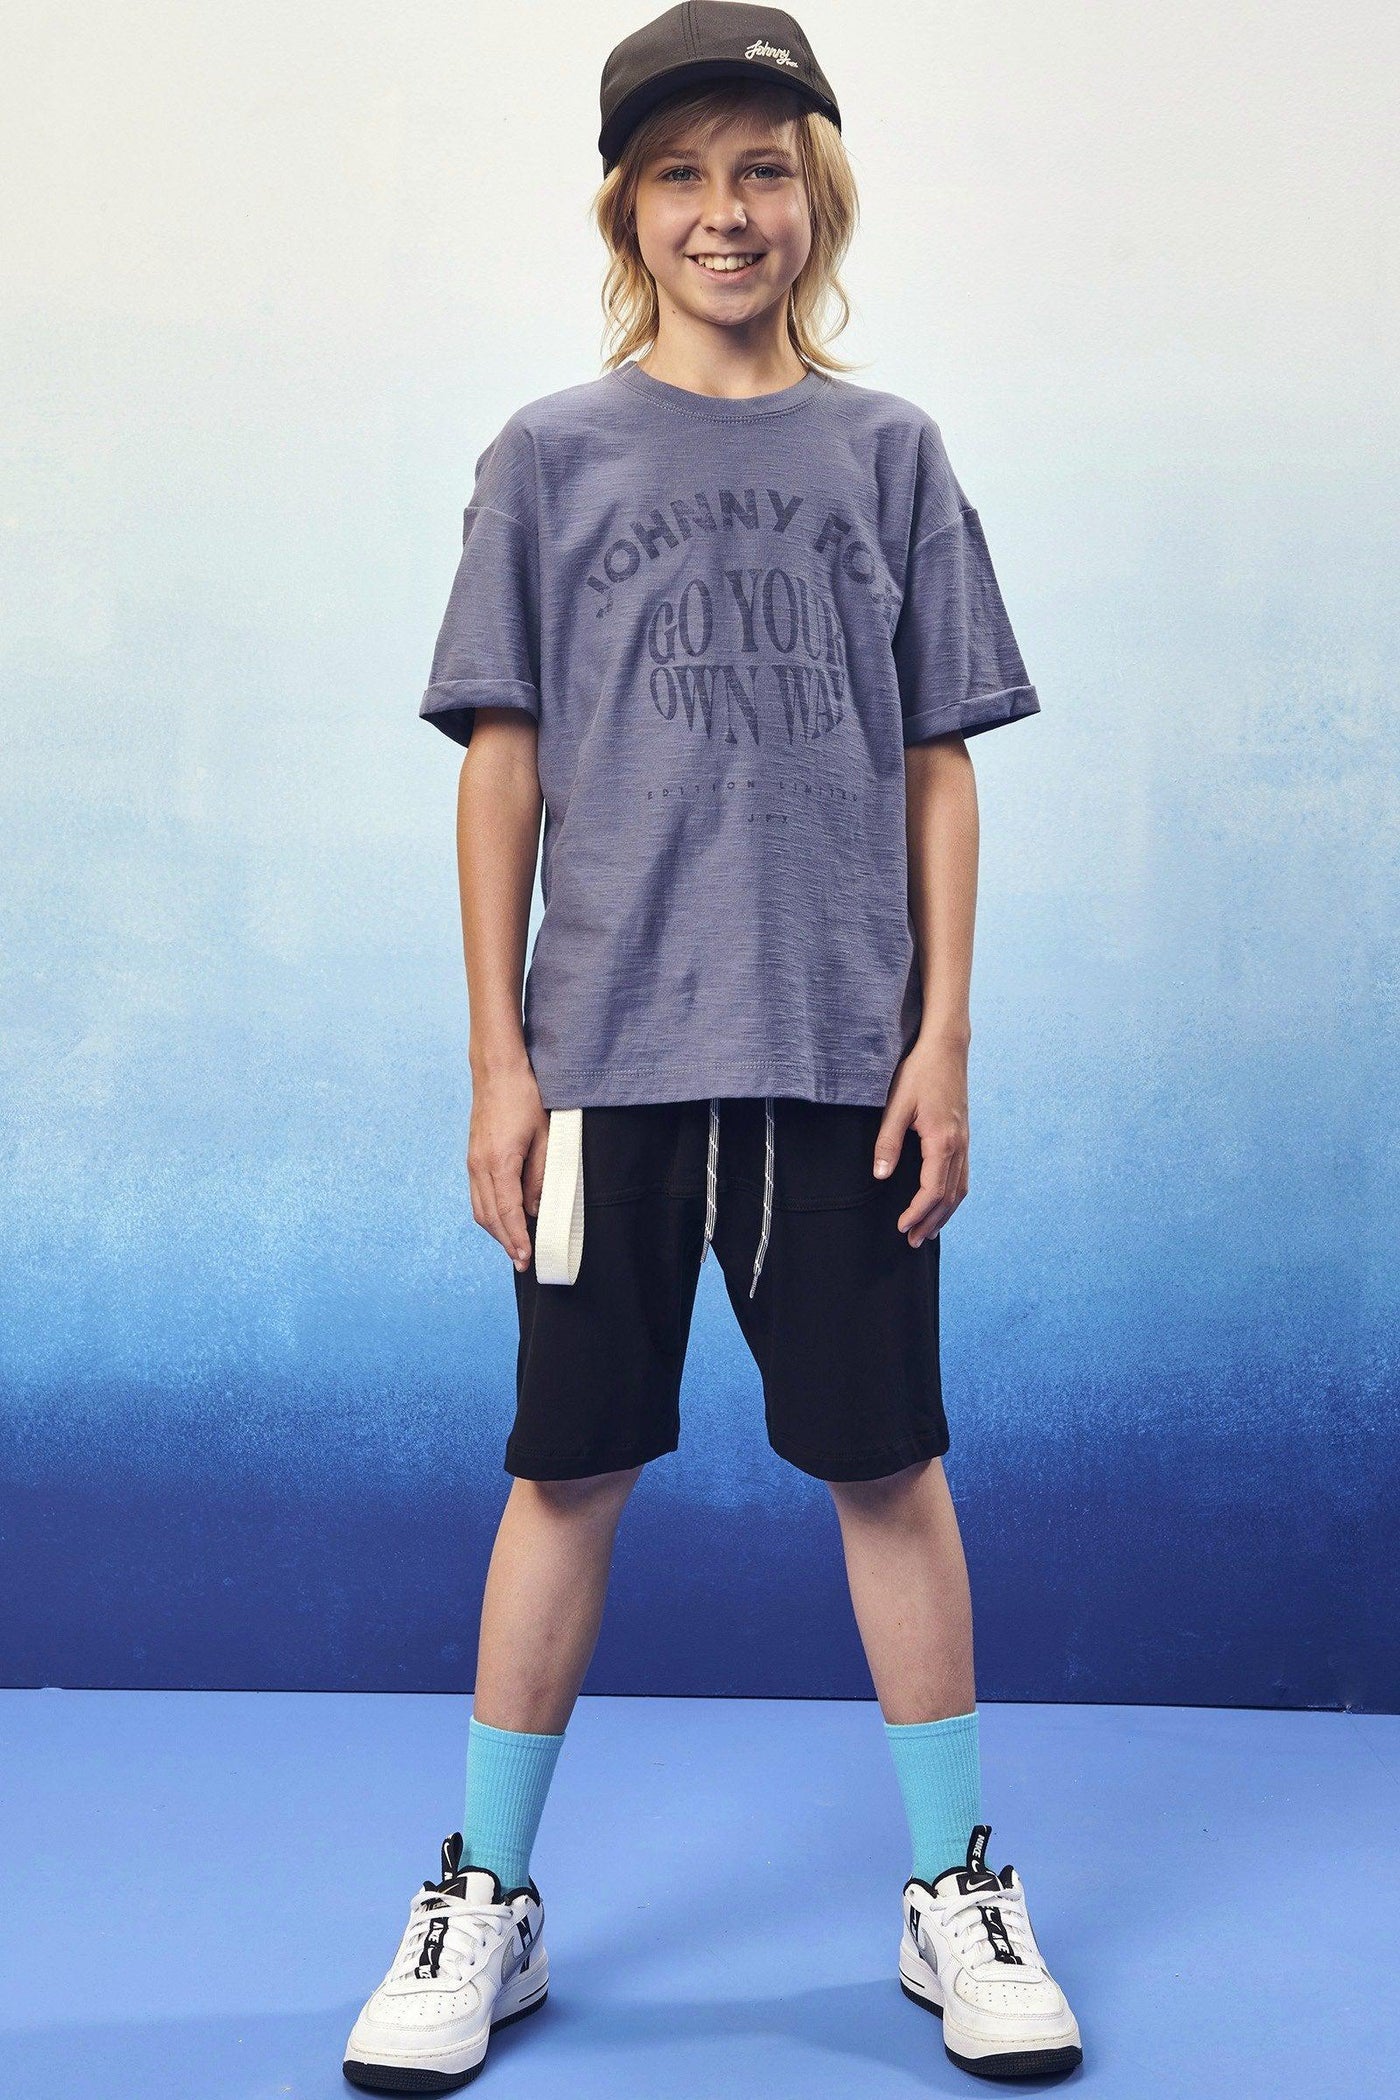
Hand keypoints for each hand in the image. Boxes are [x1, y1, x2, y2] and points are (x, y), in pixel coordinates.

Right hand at [466, 1060, 547, 1270]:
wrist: (496, 1070)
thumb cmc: (524, 1098)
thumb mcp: (544, 1137)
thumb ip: (539, 1175)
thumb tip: (536, 1207)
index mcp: (499, 1162)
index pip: (508, 1212)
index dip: (517, 1238)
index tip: (526, 1258)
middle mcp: (479, 1166)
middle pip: (489, 1217)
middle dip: (506, 1242)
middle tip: (523, 1262)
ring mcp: (472, 1162)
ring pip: (480, 1209)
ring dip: (496, 1231)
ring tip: (514, 1247)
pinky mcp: (472, 1158)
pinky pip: (478, 1195)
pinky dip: (490, 1214)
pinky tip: (503, 1220)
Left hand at [873, 1034, 969, 1246]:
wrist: (947, 1048)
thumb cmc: (919, 1072)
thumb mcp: (897, 1105)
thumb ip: (887, 1142)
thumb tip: (879, 1176)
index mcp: (943, 1141)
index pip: (933, 1191)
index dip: (917, 1213)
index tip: (900, 1226)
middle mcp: (960, 1145)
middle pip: (950, 1197)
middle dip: (932, 1222)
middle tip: (913, 1242)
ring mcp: (965, 1141)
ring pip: (960, 1188)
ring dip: (945, 1213)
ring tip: (928, 1231)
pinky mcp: (964, 1135)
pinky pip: (963, 1175)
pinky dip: (953, 1195)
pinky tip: (942, 1202)